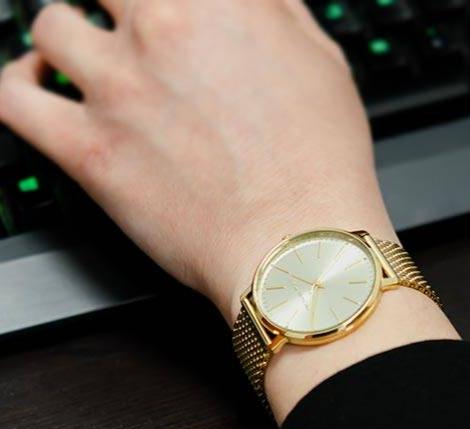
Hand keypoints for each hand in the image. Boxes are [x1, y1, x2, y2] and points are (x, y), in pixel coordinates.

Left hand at [0, 0, 396, 323]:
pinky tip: (39, 90)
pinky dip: (20, 86)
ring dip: (66, 42)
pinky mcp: (89, 150)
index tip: (161, 16)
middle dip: (115, 8)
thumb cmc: (321, 169)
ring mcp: (116, 87)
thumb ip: (277, 13)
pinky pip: (15, 98)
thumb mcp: (323, 64)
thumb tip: (253, 2)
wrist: (298, 247)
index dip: (157, 2)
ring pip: (51, 27)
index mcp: (217, 0)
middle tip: (128, 34)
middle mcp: (160, 27)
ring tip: (80, 63)